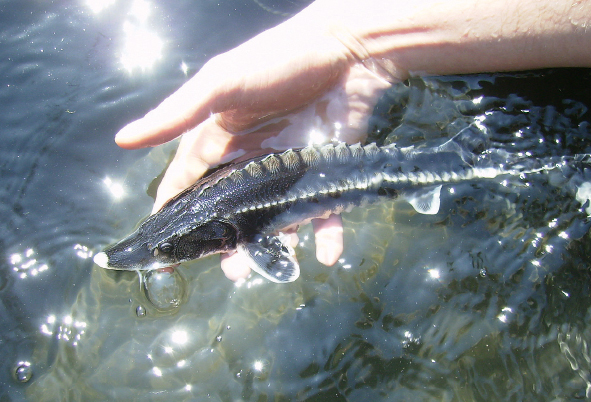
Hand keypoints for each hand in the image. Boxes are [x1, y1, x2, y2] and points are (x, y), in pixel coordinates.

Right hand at [114, 9, 393, 280]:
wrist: (347, 50)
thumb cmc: (278, 60)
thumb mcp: (221, 83)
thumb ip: (178, 115)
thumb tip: (123, 140)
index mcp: (221, 141)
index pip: (189, 186)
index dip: (174, 219)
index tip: (165, 256)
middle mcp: (253, 160)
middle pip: (234, 213)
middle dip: (231, 244)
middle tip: (232, 270)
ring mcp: (290, 169)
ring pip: (278, 220)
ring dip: (276, 247)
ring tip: (276, 269)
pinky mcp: (326, 173)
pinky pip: (325, 212)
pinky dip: (328, 237)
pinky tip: (326, 256)